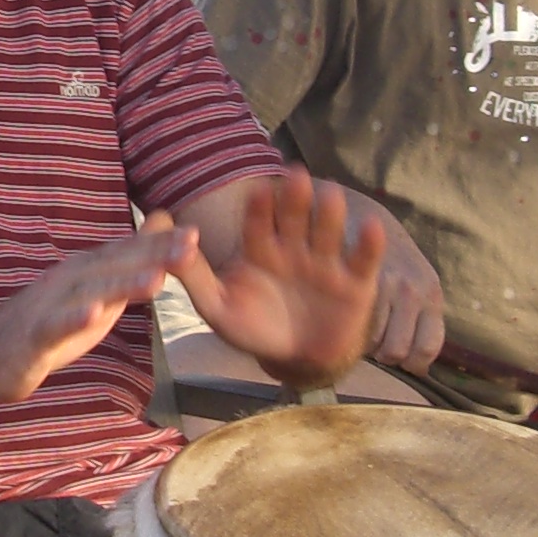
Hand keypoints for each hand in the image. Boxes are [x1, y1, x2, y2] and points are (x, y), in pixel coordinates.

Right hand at [0, 225, 195, 405]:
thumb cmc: (47, 321)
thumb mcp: (94, 291)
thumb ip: (129, 263)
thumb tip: (163, 228)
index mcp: (87, 272)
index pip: (128, 254)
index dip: (162, 244)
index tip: (196, 233)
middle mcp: (71, 281)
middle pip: (116, 266)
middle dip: (154, 255)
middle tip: (190, 243)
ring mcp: (51, 306)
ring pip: (91, 293)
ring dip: (123, 284)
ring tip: (157, 280)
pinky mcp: (34, 337)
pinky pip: (55, 327)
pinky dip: (73, 320)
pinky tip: (93, 314)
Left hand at [172, 168, 386, 390]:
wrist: (298, 360)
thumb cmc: (254, 329)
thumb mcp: (218, 307)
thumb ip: (194, 276)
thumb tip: (168, 243)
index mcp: (261, 248)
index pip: (259, 223)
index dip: (260, 208)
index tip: (257, 190)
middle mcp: (295, 248)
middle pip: (296, 219)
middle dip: (296, 199)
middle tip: (295, 176)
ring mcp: (326, 262)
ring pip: (328, 232)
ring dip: (329, 214)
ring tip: (330, 195)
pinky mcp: (356, 281)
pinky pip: (362, 260)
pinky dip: (368, 244)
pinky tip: (370, 227)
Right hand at [359, 204, 446, 370]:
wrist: (365, 216)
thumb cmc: (393, 261)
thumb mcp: (417, 283)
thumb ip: (420, 318)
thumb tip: (418, 365)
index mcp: (432, 295)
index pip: (429, 347)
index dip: (416, 363)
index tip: (405, 361)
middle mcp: (414, 292)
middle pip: (400, 352)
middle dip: (388, 357)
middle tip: (378, 347)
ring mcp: (388, 286)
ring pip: (376, 344)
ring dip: (368, 345)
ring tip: (361, 330)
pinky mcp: (361, 281)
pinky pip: (358, 326)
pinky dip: (353, 331)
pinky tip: (349, 319)